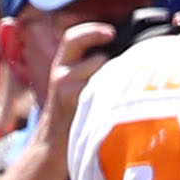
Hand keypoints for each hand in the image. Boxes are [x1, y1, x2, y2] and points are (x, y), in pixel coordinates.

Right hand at [36, 19, 116, 149]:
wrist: (53, 149)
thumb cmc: (72, 118)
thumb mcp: (76, 90)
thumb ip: (92, 73)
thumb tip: (126, 57)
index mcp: (62, 69)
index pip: (72, 38)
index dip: (91, 30)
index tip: (112, 32)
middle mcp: (61, 76)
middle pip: (74, 42)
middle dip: (95, 34)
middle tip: (114, 35)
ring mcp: (66, 90)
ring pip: (92, 65)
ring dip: (110, 64)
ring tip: (126, 71)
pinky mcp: (76, 106)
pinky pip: (97, 89)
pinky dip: (112, 87)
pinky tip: (124, 94)